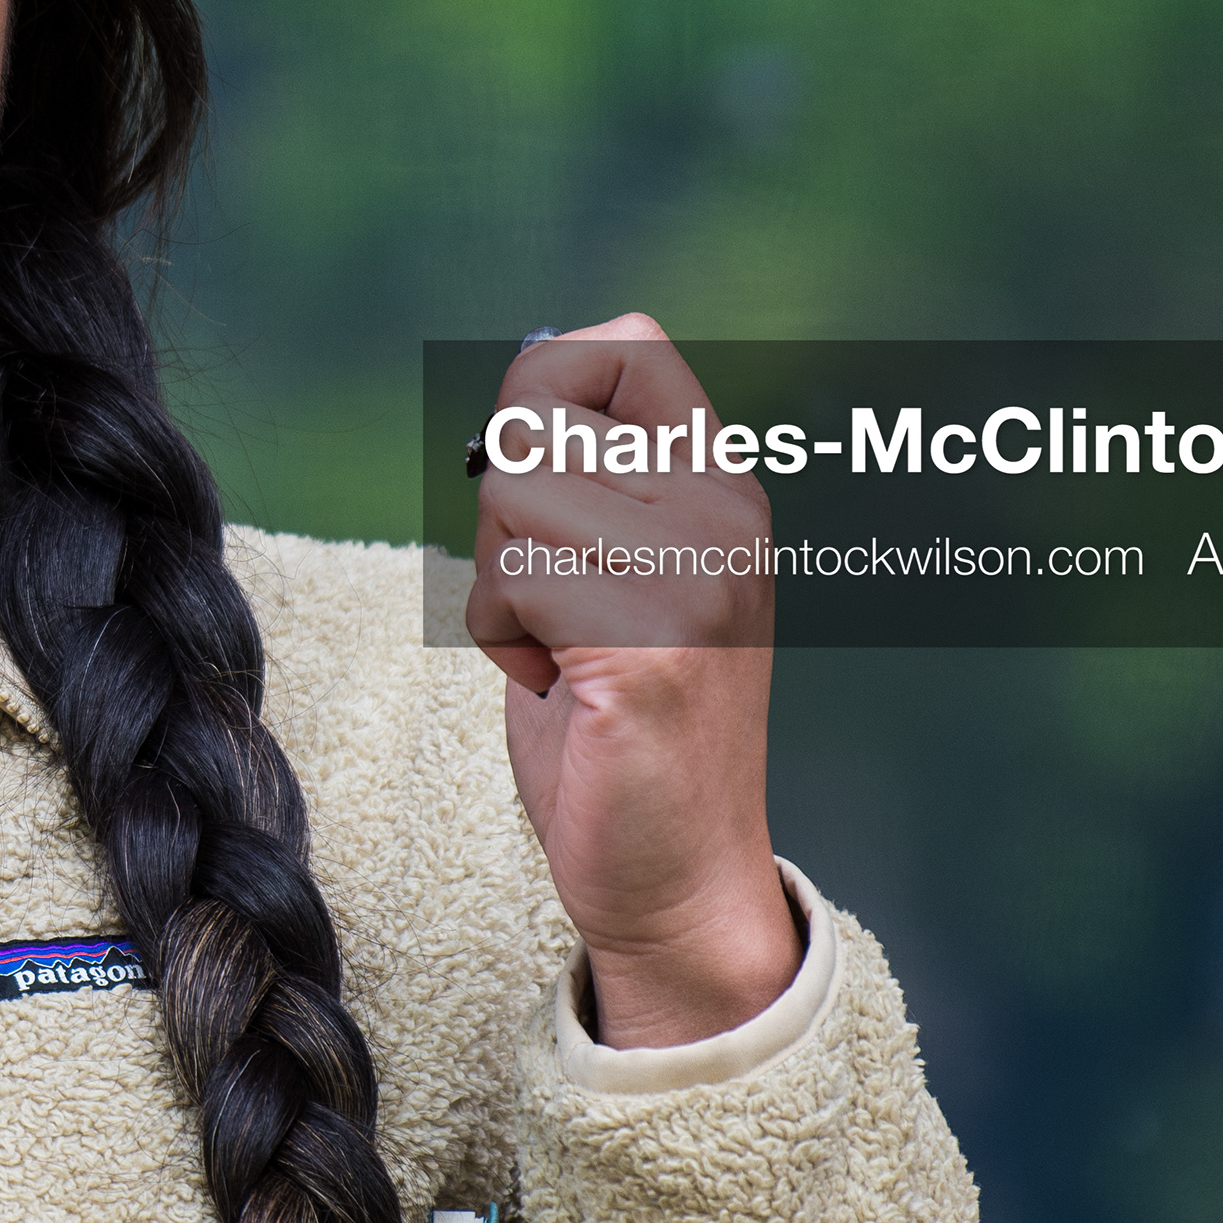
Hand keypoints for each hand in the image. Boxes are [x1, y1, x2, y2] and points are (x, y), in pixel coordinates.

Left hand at [464, 317, 799, 1047]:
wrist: (675, 876)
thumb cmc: (614, 731)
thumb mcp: (608, 577)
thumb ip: (579, 488)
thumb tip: (525, 382)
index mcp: (720, 489)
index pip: (623, 345)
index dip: (543, 392)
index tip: (536, 484)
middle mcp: (724, 513)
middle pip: (535, 415)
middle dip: (500, 509)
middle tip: (547, 600)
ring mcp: (698, 574)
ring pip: (514, 492)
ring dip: (498, 580)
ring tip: (556, 649)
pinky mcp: (654, 643)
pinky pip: (516, 574)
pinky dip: (502, 633)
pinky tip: (555, 685)